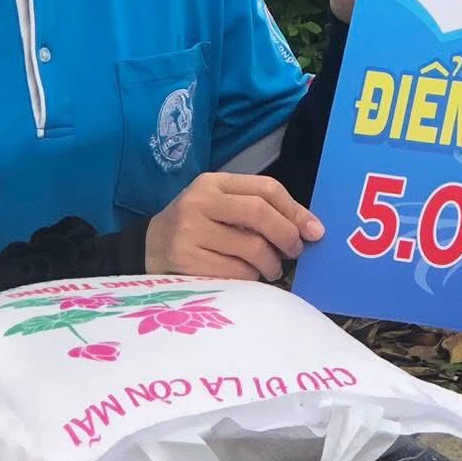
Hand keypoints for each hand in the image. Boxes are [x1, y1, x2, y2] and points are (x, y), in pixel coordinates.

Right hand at [144, 172, 325, 281]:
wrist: (147, 249)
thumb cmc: (196, 228)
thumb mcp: (220, 208)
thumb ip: (257, 211)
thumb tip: (308, 230)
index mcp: (213, 183)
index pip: (265, 188)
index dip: (296, 210)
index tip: (315, 231)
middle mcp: (199, 201)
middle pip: (259, 213)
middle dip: (286, 235)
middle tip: (295, 252)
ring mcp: (189, 230)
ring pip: (251, 247)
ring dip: (271, 263)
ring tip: (271, 269)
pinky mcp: (185, 259)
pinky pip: (235, 271)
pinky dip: (251, 278)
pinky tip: (249, 277)